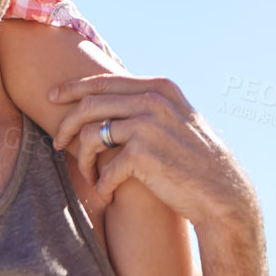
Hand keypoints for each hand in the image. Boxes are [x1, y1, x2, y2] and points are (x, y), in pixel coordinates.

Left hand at [51, 74, 261, 236]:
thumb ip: (147, 103)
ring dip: (83, 160)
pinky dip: (102, 183)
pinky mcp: (143, 154)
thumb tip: (106, 96)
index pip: (104, 81)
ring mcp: (147, 125)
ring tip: (88, 176)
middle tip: (57, 143)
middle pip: (89, 105)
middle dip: (66, 125)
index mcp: (159, 87)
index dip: (73, 88)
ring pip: (91, 136)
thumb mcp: (176, 118)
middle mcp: (152, 100)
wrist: (222, 194)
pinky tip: (108, 192)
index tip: (53, 98)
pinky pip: (105, 168)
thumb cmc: (194, 159)